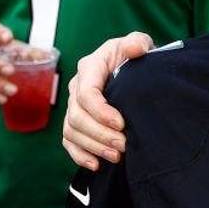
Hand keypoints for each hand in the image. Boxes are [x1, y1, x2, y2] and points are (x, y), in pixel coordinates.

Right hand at [62, 32, 152, 169]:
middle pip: (77, 116)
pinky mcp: (76, 122)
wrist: (135, 69)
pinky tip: (96, 165)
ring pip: (71, 131)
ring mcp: (74, 106)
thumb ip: (138, 42)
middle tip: (124, 145)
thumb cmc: (136, 55)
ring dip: (93, 147)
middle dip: (99, 134)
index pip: (86, 92)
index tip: (122, 124)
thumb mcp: (139, 43)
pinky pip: (69, 142)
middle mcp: (77, 87)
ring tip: (117, 156)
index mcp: (90, 67)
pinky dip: (79, 155)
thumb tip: (136, 48)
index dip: (100, 111)